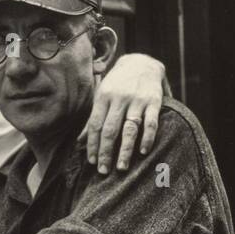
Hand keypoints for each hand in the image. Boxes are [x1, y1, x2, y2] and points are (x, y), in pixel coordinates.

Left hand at [83, 53, 162, 174]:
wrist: (142, 62)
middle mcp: (119, 99)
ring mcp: (137, 100)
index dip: (92, 145)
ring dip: (124, 150)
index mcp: (103, 97)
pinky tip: (143, 152)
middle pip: (110, 130)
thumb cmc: (118, 84)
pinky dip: (147, 138)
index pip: (95, 125)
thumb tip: (80, 142)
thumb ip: (94, 118)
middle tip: (103, 171)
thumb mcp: (103, 95)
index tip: (91, 162)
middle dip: (105, 152)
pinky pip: (151, 122)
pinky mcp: (154, 101)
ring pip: (129, 129)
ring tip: (121, 167)